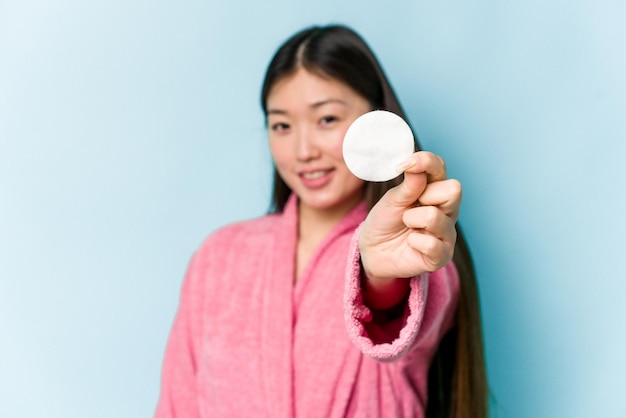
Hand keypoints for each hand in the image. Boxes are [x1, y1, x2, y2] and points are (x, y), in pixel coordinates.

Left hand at [359, 151, 460, 280]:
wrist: (373, 252)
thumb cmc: (385, 222)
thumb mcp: (393, 199)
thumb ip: (408, 184)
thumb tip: (415, 161)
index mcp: (435, 190)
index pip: (440, 168)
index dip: (426, 162)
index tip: (404, 164)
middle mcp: (447, 210)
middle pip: (453, 189)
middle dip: (425, 195)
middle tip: (409, 206)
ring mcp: (447, 233)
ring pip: (435, 216)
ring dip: (412, 220)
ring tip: (407, 226)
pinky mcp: (442, 255)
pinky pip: (432, 244)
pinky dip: (414, 242)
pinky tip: (411, 244)